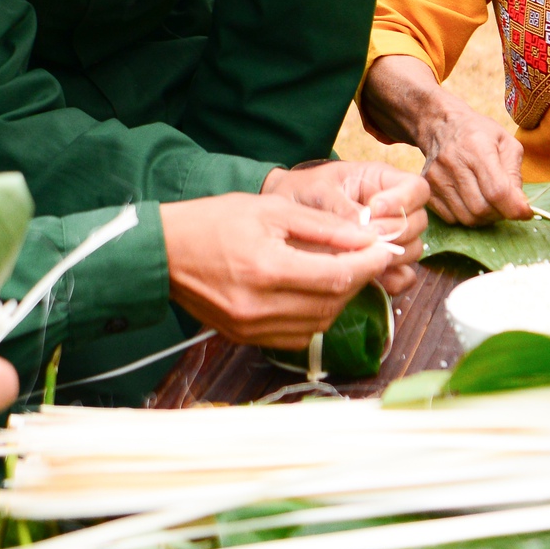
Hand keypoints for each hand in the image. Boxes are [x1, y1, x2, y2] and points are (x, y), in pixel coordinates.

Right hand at [160, 192, 403, 346]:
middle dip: (358, 280)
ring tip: (343, 272)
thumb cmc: (215, 221)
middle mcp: (259, 307)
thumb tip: (367, 239)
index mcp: (266, 269)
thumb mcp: (272, 210)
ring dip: (339, 299)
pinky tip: (315, 292)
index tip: (386, 250)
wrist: (163, 252)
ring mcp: (250, 328)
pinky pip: (296, 335)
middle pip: (331, 303)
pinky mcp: (244, 338)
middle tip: (370, 258)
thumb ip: (323, 227)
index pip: (336, 277)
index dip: (369, 265)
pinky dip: (315, 315)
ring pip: (318, 323)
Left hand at [263, 160, 429, 288]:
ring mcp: (389, 238)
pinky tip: (370, 276)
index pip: (416, 189)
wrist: (284, 216)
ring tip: (361, 255)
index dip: (403, 200)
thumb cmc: (302, 193)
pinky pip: (403, 276)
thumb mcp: (317, 190)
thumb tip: (364, 226)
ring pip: (414, 249)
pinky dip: (393, 279)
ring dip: (394, 255)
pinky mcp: (380, 263)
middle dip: (397, 231)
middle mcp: (393, 210)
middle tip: (365, 236)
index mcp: (383, 182)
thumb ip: (340, 205)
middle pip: (419, 221)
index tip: (375, 209)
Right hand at [408, 92, 532, 225]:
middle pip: (481, 209)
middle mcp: (453, 162)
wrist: (441, 125)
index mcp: (477, 147)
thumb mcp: (506, 142)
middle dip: (500, 214)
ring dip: (485, 218)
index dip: (514, 208)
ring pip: (467, 218)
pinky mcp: (427, 189)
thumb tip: (519, 205)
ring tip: (490, 203)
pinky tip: (472, 202)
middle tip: (506, 205)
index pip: (496, 190)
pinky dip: (467, 217)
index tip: (526, 213)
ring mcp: (436, 177)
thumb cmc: (479, 134)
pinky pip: (452, 219)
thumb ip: (515, 174)